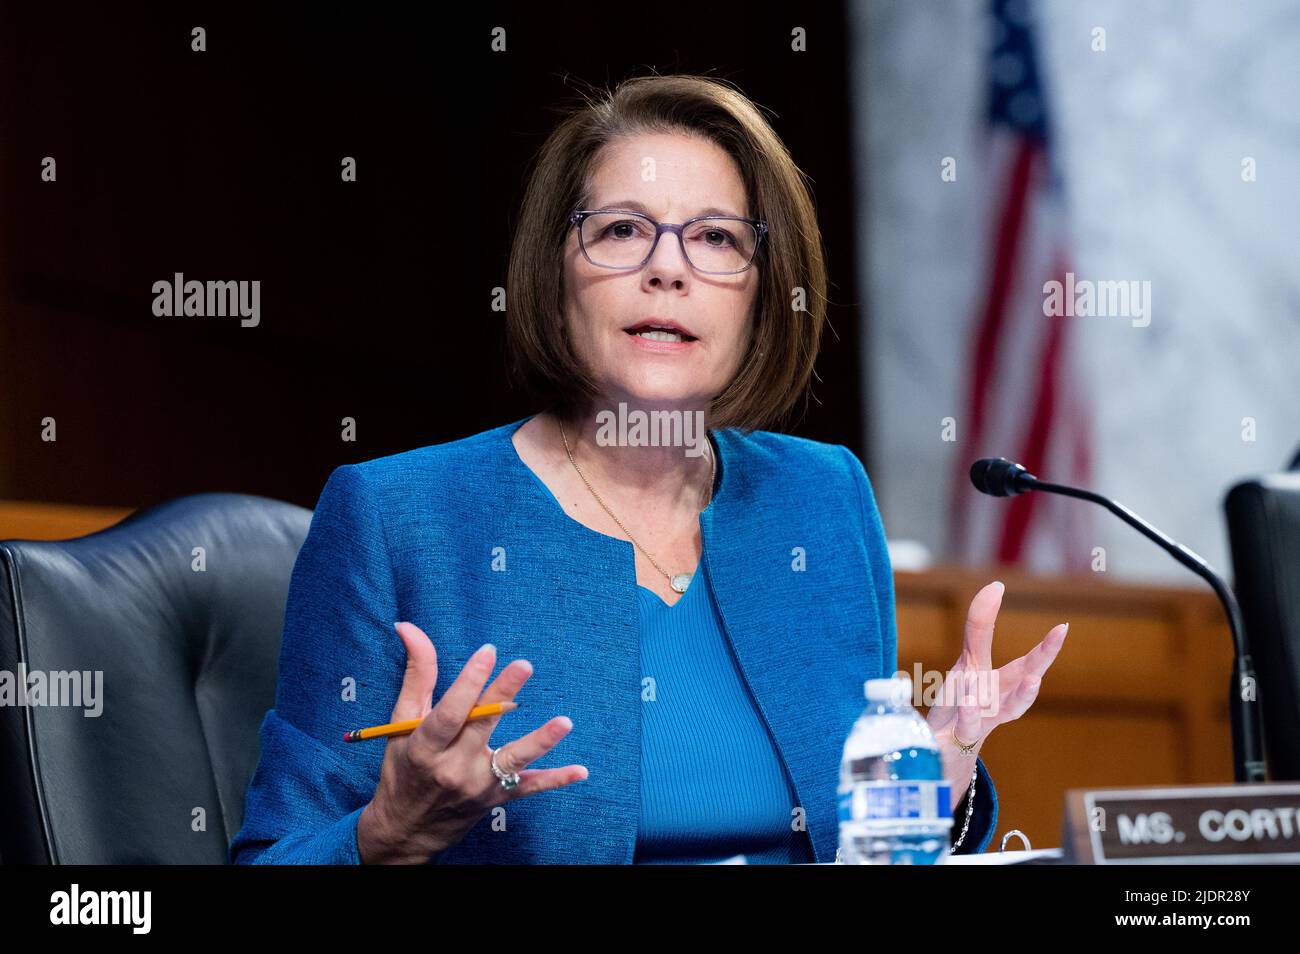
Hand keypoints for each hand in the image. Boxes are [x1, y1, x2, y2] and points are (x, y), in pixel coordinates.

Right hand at [356, 621, 587, 862]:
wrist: (406, 828)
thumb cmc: (404, 767)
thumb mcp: (402, 722)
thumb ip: (417, 673)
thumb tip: (408, 626)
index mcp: (425, 747)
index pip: (450, 711)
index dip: (468, 681)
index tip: (487, 651)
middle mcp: (452, 768)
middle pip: (482, 726)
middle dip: (503, 694)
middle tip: (524, 665)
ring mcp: (477, 786)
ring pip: (511, 761)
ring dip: (540, 741)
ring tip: (565, 722)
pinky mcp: (496, 799)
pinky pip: (528, 789)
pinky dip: (555, 780)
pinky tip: (580, 771)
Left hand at [924, 581, 1067, 806]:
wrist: (944, 757)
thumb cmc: (958, 708)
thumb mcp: (966, 665)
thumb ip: (979, 629)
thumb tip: (994, 588)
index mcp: (998, 682)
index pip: (1018, 658)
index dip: (1025, 634)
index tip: (1030, 606)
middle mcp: (996, 700)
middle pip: (1024, 677)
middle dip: (1044, 655)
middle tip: (1062, 631)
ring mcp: (982, 718)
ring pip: (1007, 708)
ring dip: (1024, 696)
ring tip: (1036, 679)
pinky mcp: (961, 735)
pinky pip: (967, 724)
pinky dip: (969, 712)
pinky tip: (968, 699)